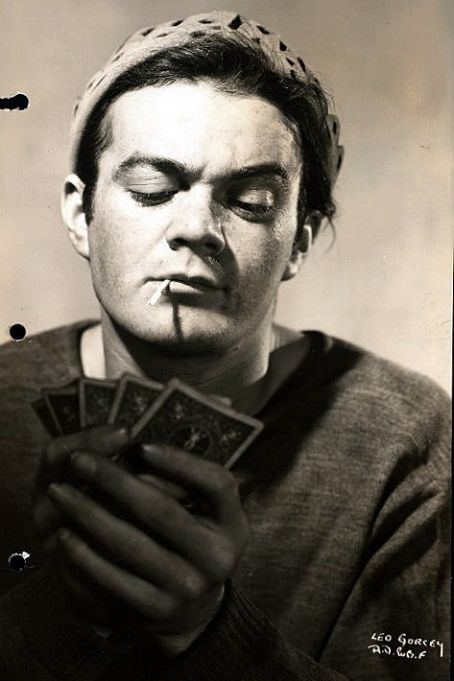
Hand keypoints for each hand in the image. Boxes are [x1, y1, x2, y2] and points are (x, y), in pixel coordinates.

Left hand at [34, 427, 249, 653]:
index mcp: (232, 521)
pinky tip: (65, 535)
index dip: (180, 463)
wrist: (191, 605)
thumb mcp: (200, 507)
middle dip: (114, 481)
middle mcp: (217, 555)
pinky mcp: (158, 609)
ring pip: (132, 545)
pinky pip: (115, 579)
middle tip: (79, 459)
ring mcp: (189, 586)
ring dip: (89, 515)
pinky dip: (86, 555)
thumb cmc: (188, 535)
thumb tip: (133, 441)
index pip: (216, 483)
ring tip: (60, 492)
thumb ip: (181, 474)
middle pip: (163, 511)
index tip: (139, 445)